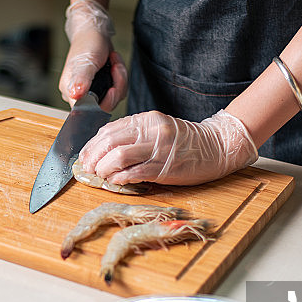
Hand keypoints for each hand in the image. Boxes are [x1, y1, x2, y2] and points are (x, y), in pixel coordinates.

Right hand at [58, 0, 127, 112]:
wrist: (95, 32)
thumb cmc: (87, 44)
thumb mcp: (85, 62)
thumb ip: (81, 80)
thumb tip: (75, 95)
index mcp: (71, 92)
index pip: (88, 111)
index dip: (104, 103)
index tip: (112, 88)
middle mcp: (81, 95)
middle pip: (105, 106)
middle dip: (116, 86)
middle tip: (114, 68)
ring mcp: (94, 91)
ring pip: (114, 98)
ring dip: (120, 79)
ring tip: (114, 62)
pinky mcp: (103, 88)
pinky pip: (119, 91)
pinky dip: (121, 77)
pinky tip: (114, 64)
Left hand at [78, 110, 258, 184]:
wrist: (217, 146)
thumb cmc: (185, 140)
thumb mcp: (158, 128)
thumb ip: (134, 134)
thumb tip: (105, 148)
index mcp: (146, 119)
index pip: (109, 130)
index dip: (91, 145)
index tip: (84, 156)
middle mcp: (151, 131)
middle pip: (109, 142)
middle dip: (92, 158)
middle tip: (88, 169)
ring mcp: (158, 149)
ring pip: (118, 157)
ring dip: (104, 170)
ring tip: (101, 176)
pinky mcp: (165, 167)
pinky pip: (134, 173)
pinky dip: (120, 178)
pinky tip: (116, 181)